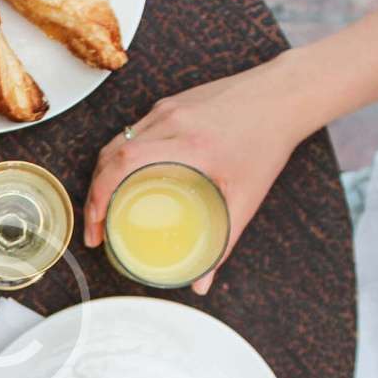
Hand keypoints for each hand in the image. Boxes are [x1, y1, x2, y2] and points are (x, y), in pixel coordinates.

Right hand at [84, 61, 306, 294]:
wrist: (283, 96)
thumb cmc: (268, 142)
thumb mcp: (247, 197)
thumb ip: (224, 241)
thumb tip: (203, 282)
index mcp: (190, 144)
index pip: (125, 163)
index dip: (98, 195)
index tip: (96, 226)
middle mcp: (172, 122)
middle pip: (111, 155)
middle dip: (93, 194)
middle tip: (96, 228)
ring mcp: (168, 109)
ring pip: (117, 142)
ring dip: (102, 175)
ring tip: (103, 206)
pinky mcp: (169, 104)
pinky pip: (132, 132)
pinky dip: (119, 157)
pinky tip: (122, 178)